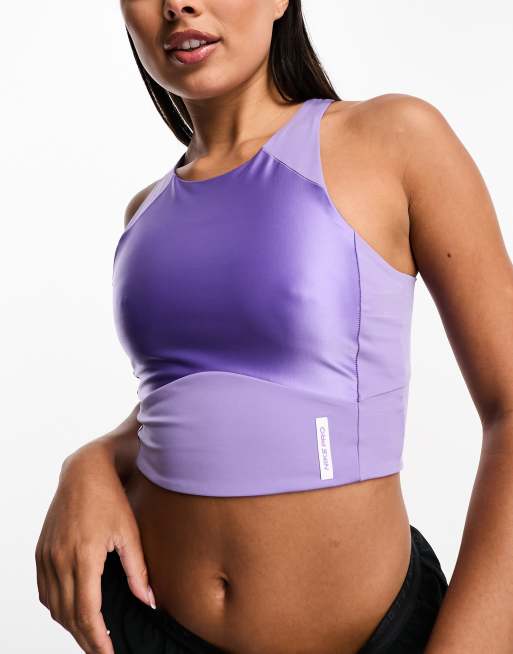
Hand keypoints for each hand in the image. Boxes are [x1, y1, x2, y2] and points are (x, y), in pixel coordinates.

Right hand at [35, 440, 154, 652]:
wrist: (83, 471)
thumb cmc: (110, 499)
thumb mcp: (129, 533)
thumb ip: (138, 571)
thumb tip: (149, 602)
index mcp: (83, 556)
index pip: (87, 612)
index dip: (97, 639)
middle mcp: (59, 559)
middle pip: (68, 615)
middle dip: (85, 638)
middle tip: (102, 651)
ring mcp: (46, 556)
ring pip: (53, 606)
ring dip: (70, 625)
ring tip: (90, 635)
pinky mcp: (41, 551)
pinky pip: (43, 590)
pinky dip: (56, 607)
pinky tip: (70, 611)